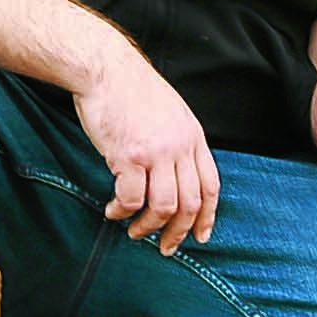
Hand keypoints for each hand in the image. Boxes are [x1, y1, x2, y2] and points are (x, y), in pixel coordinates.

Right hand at [73, 47, 219, 255]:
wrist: (105, 67)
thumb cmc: (131, 90)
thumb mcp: (170, 113)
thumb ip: (178, 142)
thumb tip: (176, 177)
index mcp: (193, 137)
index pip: (211, 186)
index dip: (207, 216)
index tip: (200, 236)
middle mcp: (180, 146)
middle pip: (190, 202)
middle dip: (179, 232)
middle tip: (165, 248)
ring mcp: (157, 152)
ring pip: (164, 206)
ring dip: (148, 226)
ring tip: (134, 231)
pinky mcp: (129, 155)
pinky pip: (131, 199)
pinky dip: (122, 212)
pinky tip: (112, 211)